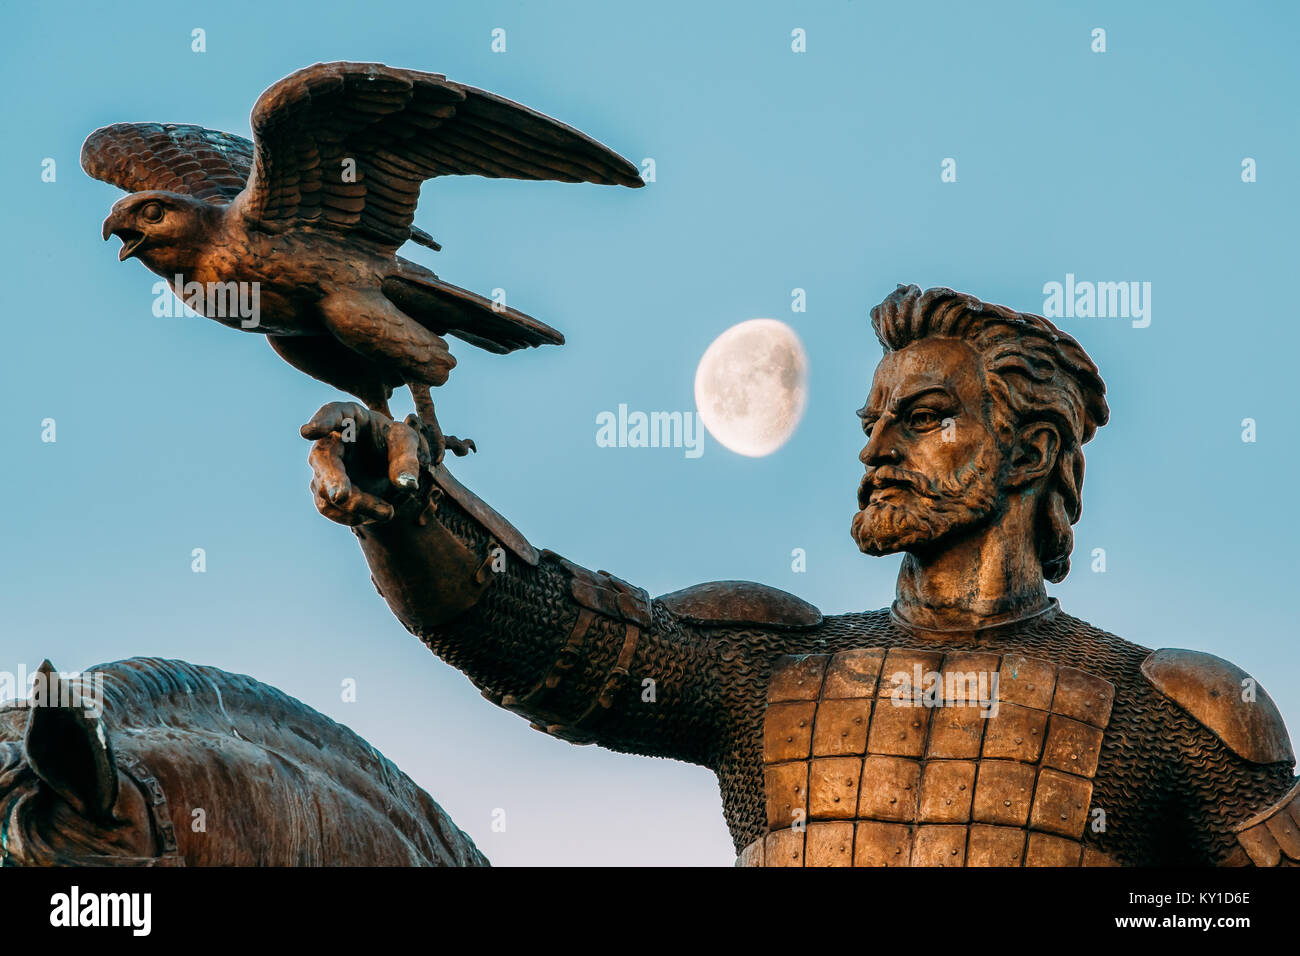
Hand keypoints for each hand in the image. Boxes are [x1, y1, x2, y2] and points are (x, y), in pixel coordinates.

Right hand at [301, 402, 431, 525]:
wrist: (389, 464)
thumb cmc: (394, 441)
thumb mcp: (407, 443)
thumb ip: (407, 460)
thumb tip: (407, 485)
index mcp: (349, 417)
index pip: (332, 413)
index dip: (321, 422)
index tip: (307, 432)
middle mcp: (329, 441)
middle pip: (323, 459)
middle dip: (332, 479)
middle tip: (341, 496)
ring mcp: (323, 467)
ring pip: (325, 489)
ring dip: (355, 505)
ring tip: (388, 512)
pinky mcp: (324, 490)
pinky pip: (327, 507)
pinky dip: (349, 516)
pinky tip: (374, 517)